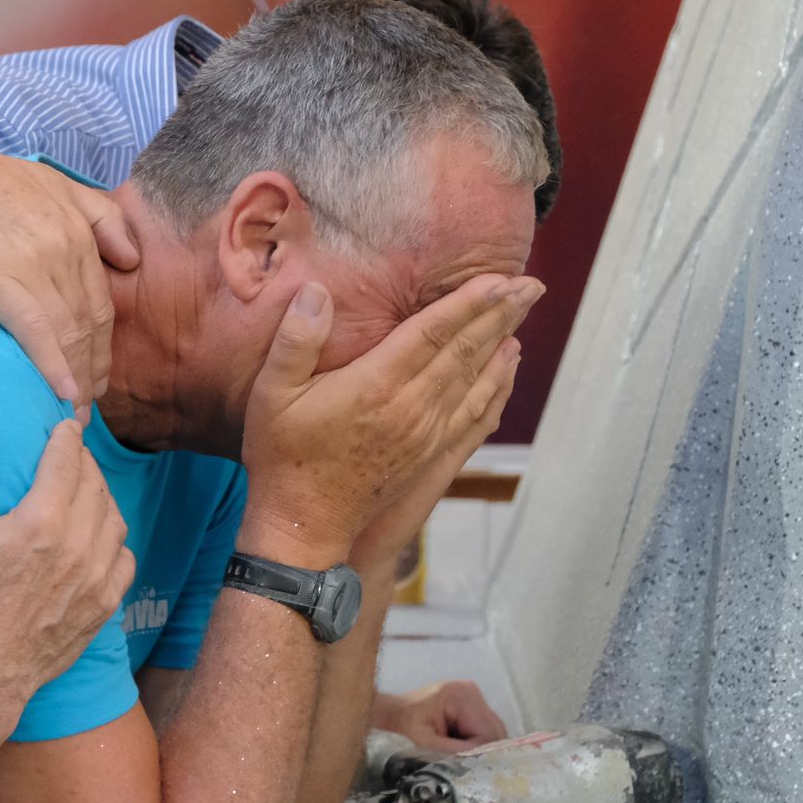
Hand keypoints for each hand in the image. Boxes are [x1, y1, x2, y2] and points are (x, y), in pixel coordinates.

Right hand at [0, 132, 140, 415]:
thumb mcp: (50, 182)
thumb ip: (99, 215)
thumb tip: (131, 259)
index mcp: (78, 227)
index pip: (101, 301)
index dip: (103, 346)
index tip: (97, 376)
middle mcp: (66, 247)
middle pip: (90, 323)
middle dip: (93, 371)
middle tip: (87, 406)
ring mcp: (36, 264)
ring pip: (68, 333)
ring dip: (75, 379)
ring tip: (71, 414)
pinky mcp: (0, 280)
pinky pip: (37, 331)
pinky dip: (52, 365)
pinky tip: (60, 392)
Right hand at [0, 419, 134, 700]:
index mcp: (40, 522)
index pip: (66, 461)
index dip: (67, 437)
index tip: (65, 425)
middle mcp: (78, 544)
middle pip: (95, 485)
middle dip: (84, 462)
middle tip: (70, 454)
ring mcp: (96, 577)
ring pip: (114, 519)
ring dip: (102, 497)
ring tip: (85, 490)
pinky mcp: (104, 604)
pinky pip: (124, 559)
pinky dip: (114, 539)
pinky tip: (100, 536)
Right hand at [240, 274, 541, 564]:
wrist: (304, 525)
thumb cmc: (283, 455)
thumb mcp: (272, 394)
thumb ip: (296, 339)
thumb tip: (317, 291)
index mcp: (376, 386)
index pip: (432, 333)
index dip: (468, 303)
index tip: (499, 278)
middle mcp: (411, 408)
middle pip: (465, 351)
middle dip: (499, 314)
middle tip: (530, 284)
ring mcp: (426, 433)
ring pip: (476, 378)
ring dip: (502, 340)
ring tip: (526, 310)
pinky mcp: (431, 454)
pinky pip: (475, 413)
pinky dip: (497, 385)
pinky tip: (509, 365)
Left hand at [372, 681, 509, 752]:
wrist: (392, 714)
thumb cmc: (404, 728)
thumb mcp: (427, 743)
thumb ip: (456, 752)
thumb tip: (483, 764)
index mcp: (461, 696)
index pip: (487, 732)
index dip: (480, 753)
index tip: (467, 767)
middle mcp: (472, 691)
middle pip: (494, 731)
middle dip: (483, 751)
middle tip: (466, 765)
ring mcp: (473, 696)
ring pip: (493, 731)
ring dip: (480, 747)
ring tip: (460, 755)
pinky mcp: (472, 703)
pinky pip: (485, 727)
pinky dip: (476, 741)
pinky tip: (460, 746)